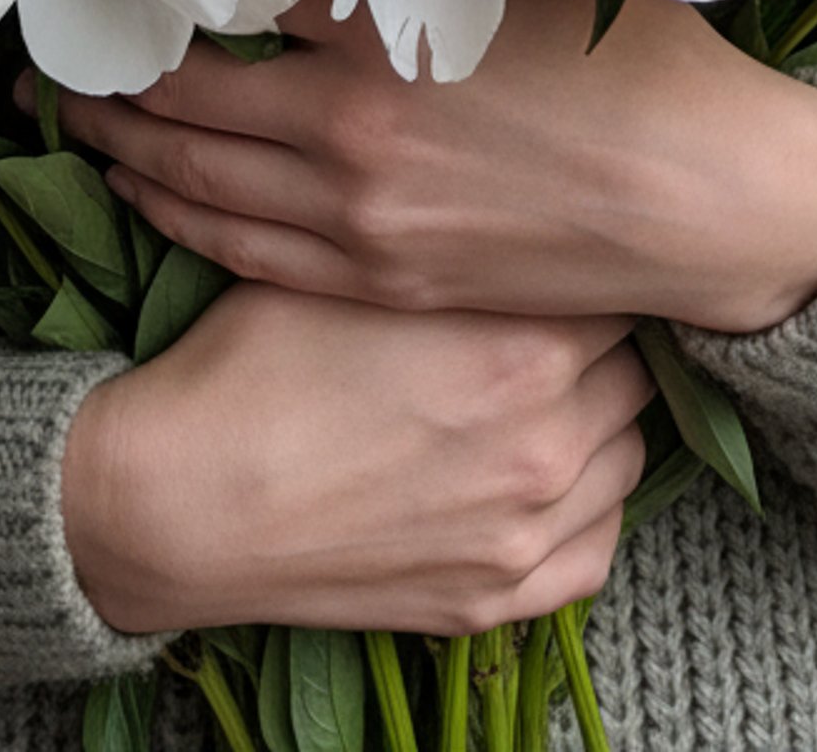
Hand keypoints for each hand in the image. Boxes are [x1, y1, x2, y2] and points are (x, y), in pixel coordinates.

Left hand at [33, 0, 816, 334]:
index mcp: (380, 36)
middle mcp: (348, 129)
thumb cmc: (637, 59)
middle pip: (183, 98)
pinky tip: (143, 198)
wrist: (709, 201)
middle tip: (45, 57)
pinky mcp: (380, 279)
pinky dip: (177, 219)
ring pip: (196, 182)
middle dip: (104, 78)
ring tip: (67, 123)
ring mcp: (360, 217)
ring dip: (120, 150)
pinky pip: (243, 252)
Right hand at [59, 282, 648, 636]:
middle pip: (631, 368)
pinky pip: (595, 551)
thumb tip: (517, 218)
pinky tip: (537, 482)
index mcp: (523, 344)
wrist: (185, 496)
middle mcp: (547, 441)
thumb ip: (459, 245)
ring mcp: (527, 531)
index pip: (613, 287)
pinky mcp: (494, 599)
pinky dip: (582, 513)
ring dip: (597, 422)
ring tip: (539, 398)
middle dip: (596, 340)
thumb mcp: (358, 263)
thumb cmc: (258, 363)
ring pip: (625, 455)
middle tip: (544, 321)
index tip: (557, 259)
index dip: (580, 266)